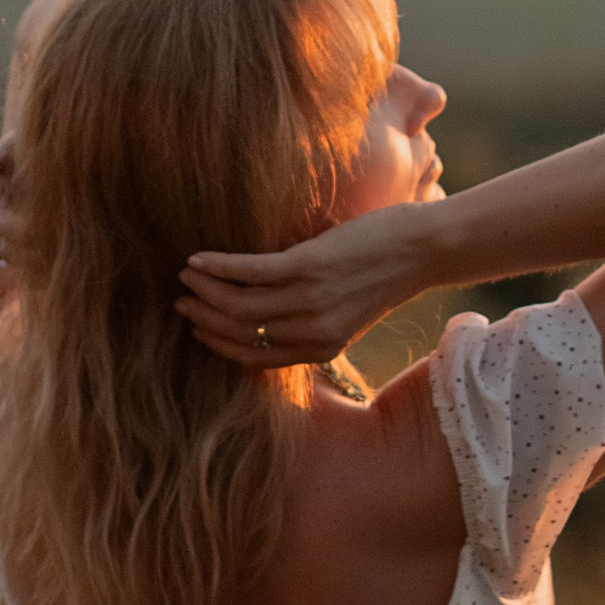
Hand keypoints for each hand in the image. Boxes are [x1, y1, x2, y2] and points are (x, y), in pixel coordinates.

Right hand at [178, 203, 432, 370]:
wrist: (422, 248)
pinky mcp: (307, 268)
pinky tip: (197, 259)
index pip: (255, 356)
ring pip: (239, 304)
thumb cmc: (384, 272)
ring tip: (185, 276)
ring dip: (205, 291)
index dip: (221, 344)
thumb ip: (312, 320)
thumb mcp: (348, 311)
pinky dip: (217, 267)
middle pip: (241, 332)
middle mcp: (312, 331)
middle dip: (205, 319)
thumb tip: (270, 308)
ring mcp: (309, 300)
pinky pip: (248, 272)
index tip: (199, 327)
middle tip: (182, 302)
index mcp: (321, 348)